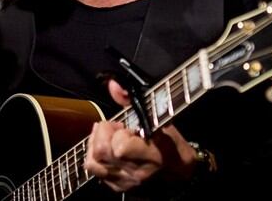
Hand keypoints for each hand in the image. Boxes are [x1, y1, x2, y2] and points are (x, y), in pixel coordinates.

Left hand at [83, 80, 197, 191]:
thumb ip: (132, 100)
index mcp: (152, 154)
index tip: (123, 126)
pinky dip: (95, 157)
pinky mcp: (119, 187)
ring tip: (106, 137)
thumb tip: (113, 85)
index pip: (120, 147)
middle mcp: (137, 172)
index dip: (116, 132)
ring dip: (95, 145)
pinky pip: (95, 171)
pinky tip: (106, 148)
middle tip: (113, 129)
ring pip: (93, 163)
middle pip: (101, 153)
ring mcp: (126, 181)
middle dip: (102, 134)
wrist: (179, 169)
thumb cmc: (170, 141)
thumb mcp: (158, 117)